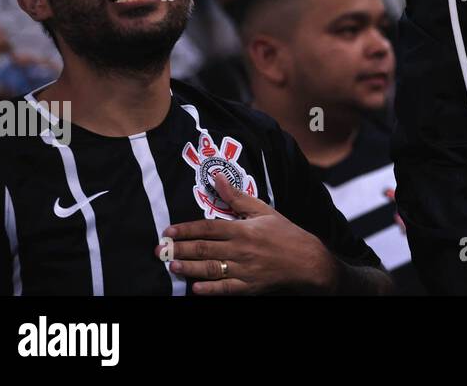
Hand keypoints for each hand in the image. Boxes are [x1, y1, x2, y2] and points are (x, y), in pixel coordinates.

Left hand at [161, 174, 336, 294]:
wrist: (307, 260)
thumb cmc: (285, 233)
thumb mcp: (264, 211)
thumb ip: (237, 197)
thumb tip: (217, 177)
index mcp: (243, 229)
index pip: (208, 227)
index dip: (186, 229)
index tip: (169, 230)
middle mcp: (241, 249)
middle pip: (204, 249)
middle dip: (179, 249)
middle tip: (160, 250)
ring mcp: (245, 270)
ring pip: (210, 268)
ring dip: (188, 267)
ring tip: (172, 266)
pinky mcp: (249, 287)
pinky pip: (225, 289)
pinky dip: (209, 289)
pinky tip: (195, 289)